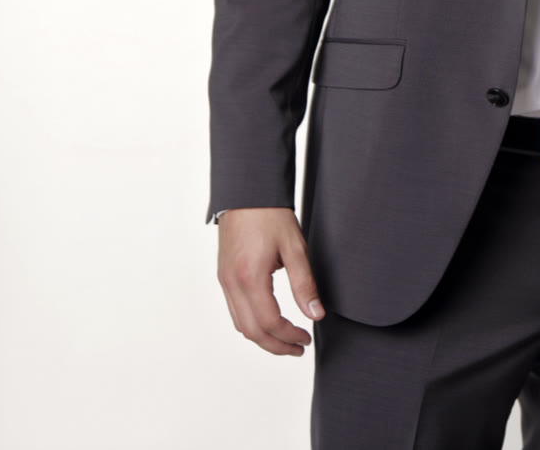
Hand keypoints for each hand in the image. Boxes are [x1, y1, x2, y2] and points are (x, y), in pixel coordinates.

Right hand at [217, 207, 324, 355]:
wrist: (247, 192)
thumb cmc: (271, 215)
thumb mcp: (295, 248)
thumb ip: (305, 284)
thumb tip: (316, 315)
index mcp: (250, 277)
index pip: (269, 322)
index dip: (289, 336)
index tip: (306, 339)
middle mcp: (232, 283)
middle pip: (251, 331)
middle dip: (276, 345)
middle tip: (298, 348)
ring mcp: (225, 280)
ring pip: (240, 324)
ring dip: (262, 338)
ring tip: (286, 339)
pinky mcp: (224, 276)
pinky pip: (234, 311)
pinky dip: (251, 324)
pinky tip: (268, 321)